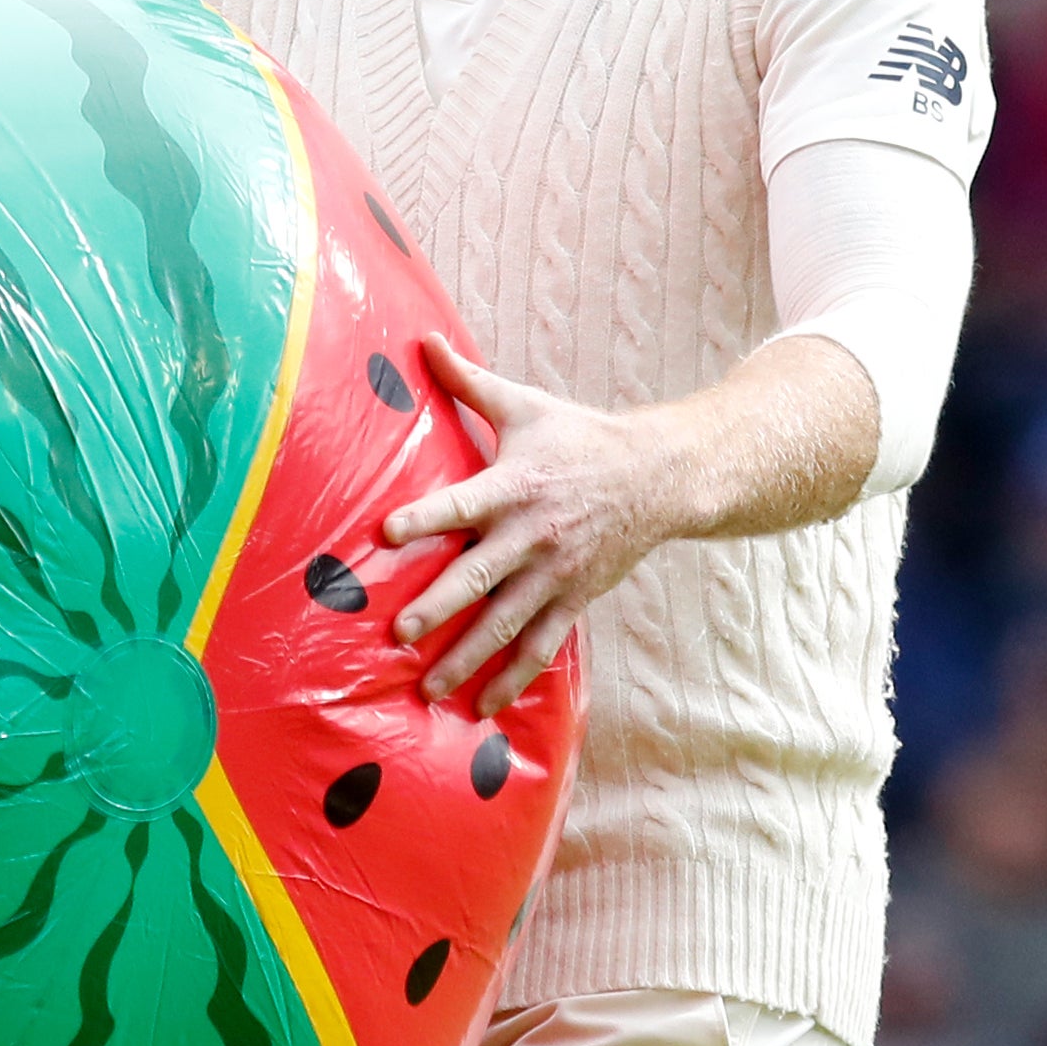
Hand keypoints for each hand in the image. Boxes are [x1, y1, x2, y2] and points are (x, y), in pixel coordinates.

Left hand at [381, 334, 689, 714]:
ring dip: (467, 657)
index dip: (425, 518)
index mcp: (514, 485)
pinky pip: (540, 647)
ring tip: (428, 687)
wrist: (659, 475)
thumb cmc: (580, 437)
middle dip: (438, 606)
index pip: (461, 504)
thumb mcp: (525, 405)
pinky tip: (483, 705)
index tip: (387, 534)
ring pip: (505, 624)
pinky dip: (513, 679)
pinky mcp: (573, 599)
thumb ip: (468, 382)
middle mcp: (531, 535)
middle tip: (399, 632)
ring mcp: (554, 574)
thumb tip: (421, 340)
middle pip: (478, 576)